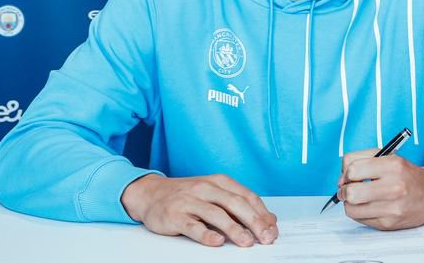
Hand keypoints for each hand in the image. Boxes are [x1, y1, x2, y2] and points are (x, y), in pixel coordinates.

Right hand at [121, 173, 277, 246]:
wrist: (150, 193)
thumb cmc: (187, 195)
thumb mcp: (214, 194)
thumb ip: (239, 205)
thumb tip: (269, 219)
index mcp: (219, 182)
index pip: (247, 196)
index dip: (262, 213)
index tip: (272, 229)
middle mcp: (206, 188)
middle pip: (236, 204)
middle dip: (254, 221)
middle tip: (265, 237)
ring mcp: (190, 201)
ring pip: (216, 214)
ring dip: (234, 229)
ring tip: (247, 242)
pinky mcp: (175, 215)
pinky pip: (193, 226)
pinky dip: (206, 234)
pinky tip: (217, 242)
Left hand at [338, 149, 423, 229]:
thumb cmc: (407, 175)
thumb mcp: (389, 157)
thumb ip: (362, 159)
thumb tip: (342, 179)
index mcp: (393, 165)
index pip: (353, 169)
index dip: (346, 173)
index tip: (348, 175)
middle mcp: (394, 187)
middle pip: (351, 192)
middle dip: (344, 190)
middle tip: (347, 188)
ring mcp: (392, 208)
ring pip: (352, 209)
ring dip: (349, 203)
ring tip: (357, 198)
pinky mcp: (388, 223)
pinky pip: (360, 220)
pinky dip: (359, 212)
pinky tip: (368, 206)